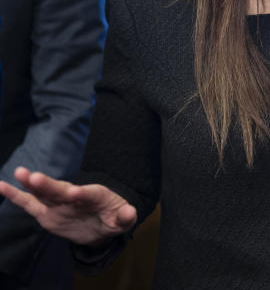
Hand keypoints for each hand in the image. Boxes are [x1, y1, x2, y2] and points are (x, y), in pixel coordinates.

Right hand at [0, 167, 136, 244]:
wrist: (101, 223)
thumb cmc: (113, 218)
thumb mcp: (123, 219)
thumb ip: (126, 216)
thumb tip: (131, 213)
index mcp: (96, 196)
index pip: (89, 194)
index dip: (82, 193)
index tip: (74, 192)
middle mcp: (74, 196)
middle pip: (61, 190)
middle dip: (49, 184)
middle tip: (34, 177)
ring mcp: (59, 203)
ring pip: (44, 193)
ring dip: (33, 185)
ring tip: (20, 173)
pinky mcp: (46, 212)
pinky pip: (29, 203)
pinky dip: (15, 195)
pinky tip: (1, 186)